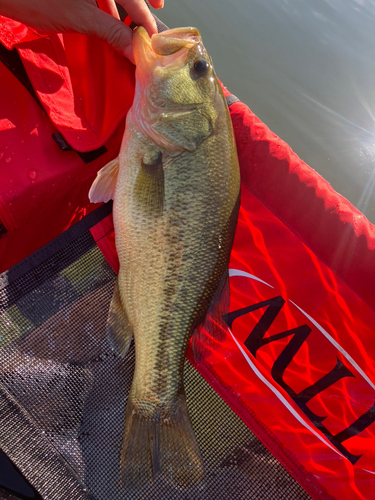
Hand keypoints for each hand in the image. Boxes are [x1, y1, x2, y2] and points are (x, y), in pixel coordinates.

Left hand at [0, 0, 162, 60]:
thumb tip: (135, 50)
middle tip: (149, 23)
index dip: (145, 16)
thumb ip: (112, 32)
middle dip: (138, 7)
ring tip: (130, 27)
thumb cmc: (36, 0)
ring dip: (124, 8)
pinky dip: (107, 7)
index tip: (153, 38)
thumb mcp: (80, 18)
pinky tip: (108, 20)